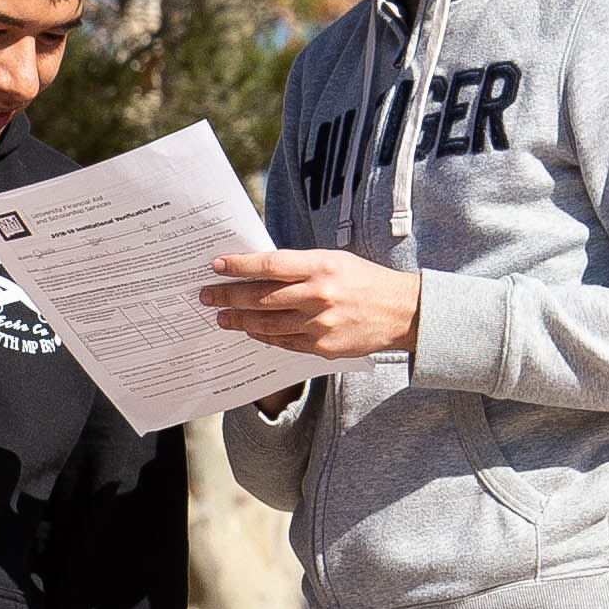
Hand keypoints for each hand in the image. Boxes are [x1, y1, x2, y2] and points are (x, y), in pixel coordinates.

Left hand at [204, 250, 420, 360]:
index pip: (270, 265)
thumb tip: (257, 269)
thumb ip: (298, 266)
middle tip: (206, 295)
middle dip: (228, 296)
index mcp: (321, 266)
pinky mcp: (322, 347)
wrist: (401, 311)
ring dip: (239, 320)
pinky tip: (249, 329)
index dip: (240, 266)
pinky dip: (263, 335)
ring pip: (267, 323)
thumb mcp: (333, 261)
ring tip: (221, 316)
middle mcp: (319, 294)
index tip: (217, 266)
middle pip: (261, 297)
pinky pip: (283, 342)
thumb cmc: (363, 281)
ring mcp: (320, 324)